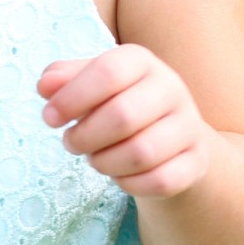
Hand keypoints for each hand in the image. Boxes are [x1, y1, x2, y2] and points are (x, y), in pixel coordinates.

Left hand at [37, 45, 212, 197]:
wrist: (167, 136)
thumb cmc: (114, 102)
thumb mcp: (87, 83)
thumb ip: (63, 79)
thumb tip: (46, 85)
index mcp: (141, 61)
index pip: (108, 71)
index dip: (72, 97)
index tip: (50, 118)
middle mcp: (172, 88)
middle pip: (123, 116)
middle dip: (84, 137)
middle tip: (70, 142)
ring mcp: (189, 126)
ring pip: (142, 153)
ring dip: (104, 162)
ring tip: (94, 157)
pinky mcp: (197, 162)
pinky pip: (160, 180)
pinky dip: (129, 183)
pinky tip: (119, 175)